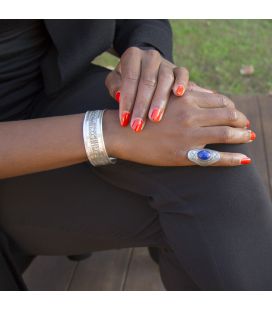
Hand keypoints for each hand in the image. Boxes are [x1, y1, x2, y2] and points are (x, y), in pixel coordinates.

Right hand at [103, 91, 253, 166]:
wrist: (123, 131)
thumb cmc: (143, 111)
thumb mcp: (166, 98)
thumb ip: (189, 94)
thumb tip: (211, 94)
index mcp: (187, 98)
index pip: (221, 100)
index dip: (233, 107)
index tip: (236, 113)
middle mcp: (191, 115)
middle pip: (228, 115)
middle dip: (241, 120)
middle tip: (246, 125)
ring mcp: (189, 136)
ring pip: (227, 134)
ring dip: (243, 136)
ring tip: (248, 137)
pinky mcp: (184, 155)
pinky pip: (216, 158)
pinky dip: (233, 158)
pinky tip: (244, 158)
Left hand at [105, 47, 212, 131]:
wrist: (145, 68)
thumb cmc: (128, 80)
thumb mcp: (115, 80)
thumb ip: (115, 86)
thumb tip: (120, 95)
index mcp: (132, 56)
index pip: (130, 79)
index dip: (127, 100)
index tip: (124, 119)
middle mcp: (150, 56)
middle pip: (147, 81)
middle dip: (142, 105)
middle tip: (138, 125)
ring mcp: (166, 62)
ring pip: (165, 79)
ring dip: (159, 100)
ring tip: (155, 118)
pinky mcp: (178, 69)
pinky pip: (182, 74)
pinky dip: (181, 83)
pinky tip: (178, 94)